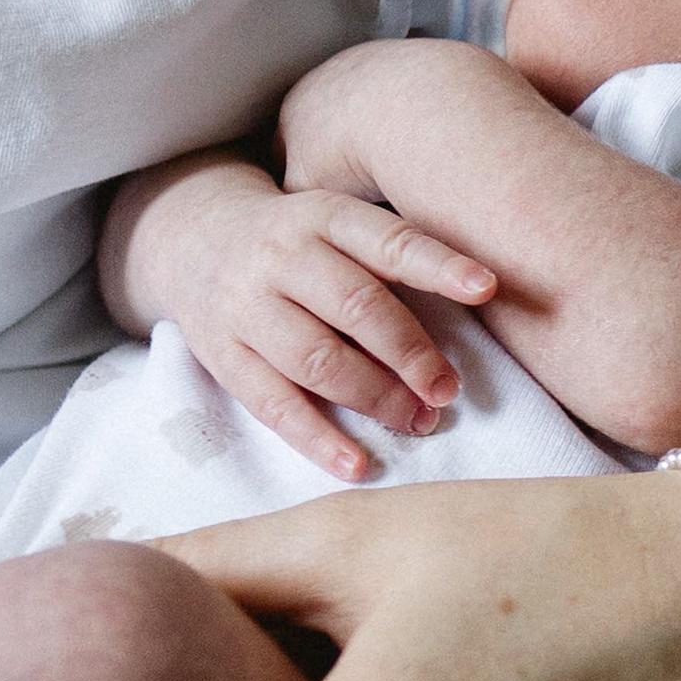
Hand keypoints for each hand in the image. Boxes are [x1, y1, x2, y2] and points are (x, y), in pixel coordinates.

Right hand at [112, 156, 498, 480]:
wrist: (192, 239)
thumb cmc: (299, 242)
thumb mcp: (338, 223)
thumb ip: (393, 256)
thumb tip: (482, 304)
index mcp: (322, 216)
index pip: (388, 240)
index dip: (439, 264)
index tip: (487, 288)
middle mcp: (282, 256)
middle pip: (357, 307)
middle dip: (412, 355)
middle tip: (449, 391)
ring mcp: (246, 307)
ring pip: (319, 360)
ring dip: (377, 399)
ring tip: (420, 421)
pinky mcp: (223, 356)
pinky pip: (274, 405)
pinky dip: (318, 439)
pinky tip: (358, 465)